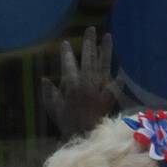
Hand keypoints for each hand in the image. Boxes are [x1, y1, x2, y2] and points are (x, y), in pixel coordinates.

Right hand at [42, 26, 126, 140]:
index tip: (65, 43)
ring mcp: (100, 89)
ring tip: (108, 36)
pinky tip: (120, 71)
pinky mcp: (108, 97)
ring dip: (106, 50)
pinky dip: (117, 79)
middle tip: (90, 29)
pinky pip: (114, 85)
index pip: (69, 64)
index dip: (66, 53)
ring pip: (103, 65)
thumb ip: (49, 93)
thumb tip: (45, 79)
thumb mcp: (53, 108)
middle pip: (88, 59)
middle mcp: (87, 83)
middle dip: (88, 43)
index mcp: (72, 85)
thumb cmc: (66, 123)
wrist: (84, 136)